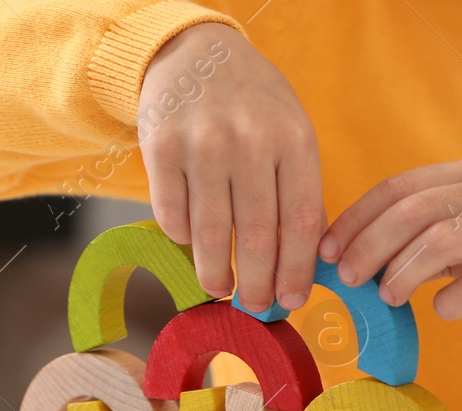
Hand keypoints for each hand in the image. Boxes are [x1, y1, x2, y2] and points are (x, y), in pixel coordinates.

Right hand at [138, 24, 322, 313]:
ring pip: (209, 235)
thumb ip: (297, 190)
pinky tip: (191, 239)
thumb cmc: (252, 105)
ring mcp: (202, 144)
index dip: (296, 271)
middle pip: (255, 237)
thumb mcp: (290, 133)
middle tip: (255, 305)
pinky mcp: (161, 149)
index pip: (300, 223)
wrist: (196, 53)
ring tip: (221, 288)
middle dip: (257, 284)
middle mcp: (249, 141)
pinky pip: (172, 216)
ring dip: (215, 274)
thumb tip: (299, 266)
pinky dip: (182, 237)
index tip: (292, 300)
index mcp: (293, 140)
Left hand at [319, 158, 461, 319]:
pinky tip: (441, 310)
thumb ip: (423, 233)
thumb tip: (356, 260)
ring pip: (443, 239)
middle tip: (348, 278)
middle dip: (369, 245)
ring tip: (387, 296)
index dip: (355, 219)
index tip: (327, 250)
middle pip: (413, 211)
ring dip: (403, 271)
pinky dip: (453, 300)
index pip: (399, 188)